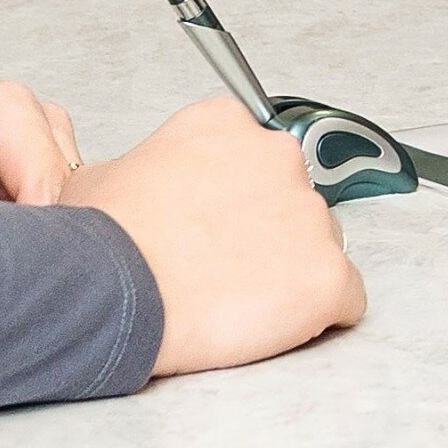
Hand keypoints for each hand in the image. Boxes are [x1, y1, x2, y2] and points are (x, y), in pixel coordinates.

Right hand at [62, 98, 365, 375]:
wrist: (112, 292)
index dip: (233, 200)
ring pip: (319, 247)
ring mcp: (310, 215)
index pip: (255, 158)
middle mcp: (278, 157)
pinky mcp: (328, 275)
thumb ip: (144, 168)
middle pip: (293, 200)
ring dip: (289, 273)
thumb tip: (139, 185)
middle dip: (267, 234)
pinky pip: (344, 298)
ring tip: (237, 301)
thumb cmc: (103, 243)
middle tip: (223, 267)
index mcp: (227, 124)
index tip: (213, 225)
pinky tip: (273, 323)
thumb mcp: (104, 177)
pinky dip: (318, 315)